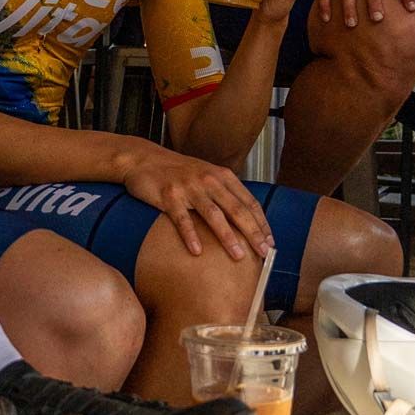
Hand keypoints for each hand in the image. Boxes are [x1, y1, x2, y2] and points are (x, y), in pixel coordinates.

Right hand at [115, 140, 271, 260]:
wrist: (144, 159)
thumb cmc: (177, 171)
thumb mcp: (206, 175)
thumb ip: (224, 192)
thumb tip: (244, 221)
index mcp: (222, 176)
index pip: (249, 202)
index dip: (261, 223)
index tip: (270, 242)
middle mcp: (209, 180)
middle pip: (236, 209)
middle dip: (253, 233)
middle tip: (263, 252)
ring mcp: (189, 188)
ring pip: (213, 215)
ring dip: (227, 237)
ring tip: (238, 256)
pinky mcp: (169, 196)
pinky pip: (182, 218)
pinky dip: (190, 235)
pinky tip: (197, 250)